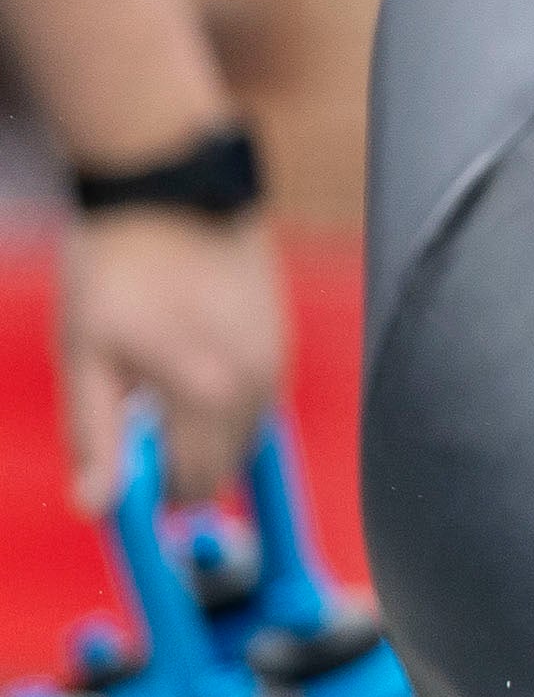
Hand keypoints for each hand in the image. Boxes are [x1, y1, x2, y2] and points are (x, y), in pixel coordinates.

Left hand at [59, 206, 284, 512]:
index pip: (193, 486)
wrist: (172, 188)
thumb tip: (95, 507)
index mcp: (206, 396)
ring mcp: (277, 361)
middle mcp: (255, 386)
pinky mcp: (283, 339)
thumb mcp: (86, 355)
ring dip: (203, 430)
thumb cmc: (118, 267)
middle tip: (136, 423)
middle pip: (225, 466)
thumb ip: (95, 436)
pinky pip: (258, 399)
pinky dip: (225, 401)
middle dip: (180, 462)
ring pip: (245, 434)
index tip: (124, 470)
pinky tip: (187, 361)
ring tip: (157, 383)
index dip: (154, 492)